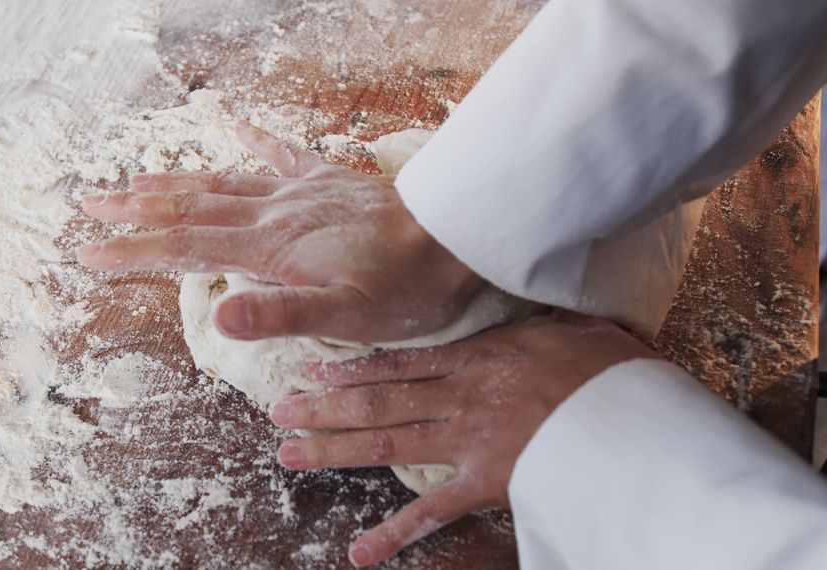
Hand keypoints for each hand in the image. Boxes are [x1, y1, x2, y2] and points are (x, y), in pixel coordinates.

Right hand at [77, 121, 479, 342]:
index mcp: (271, 247)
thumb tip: (218, 318)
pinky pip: (283, 155)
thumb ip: (282, 315)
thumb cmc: (407, 287)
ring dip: (173, 181)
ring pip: (222, 181)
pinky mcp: (328, 182)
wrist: (456, 237)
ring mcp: (300, 193)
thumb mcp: (348, 316)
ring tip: (134, 178)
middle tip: (87, 203)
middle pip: (190, 207)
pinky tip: (239, 125)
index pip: (186, 247)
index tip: (89, 254)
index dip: (135, 251)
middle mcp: (275, 213)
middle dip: (134, 209)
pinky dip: (254, 142)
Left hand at [268, 313, 658, 566]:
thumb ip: (538, 323)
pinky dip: (395, 535)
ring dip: (333, 450)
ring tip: (289, 453)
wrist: (636, 416)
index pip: (400, 363)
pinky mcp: (486, 485)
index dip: (353, 370)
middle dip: (323, 408)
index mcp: (476, 358)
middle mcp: (458, 397)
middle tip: (279, 411)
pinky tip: (359, 552)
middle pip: (376, 403)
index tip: (317, 373)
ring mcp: (467, 442)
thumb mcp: (571, 328)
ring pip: (385, 445)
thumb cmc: (611, 369)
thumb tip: (535, 310)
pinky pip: (432, 514)